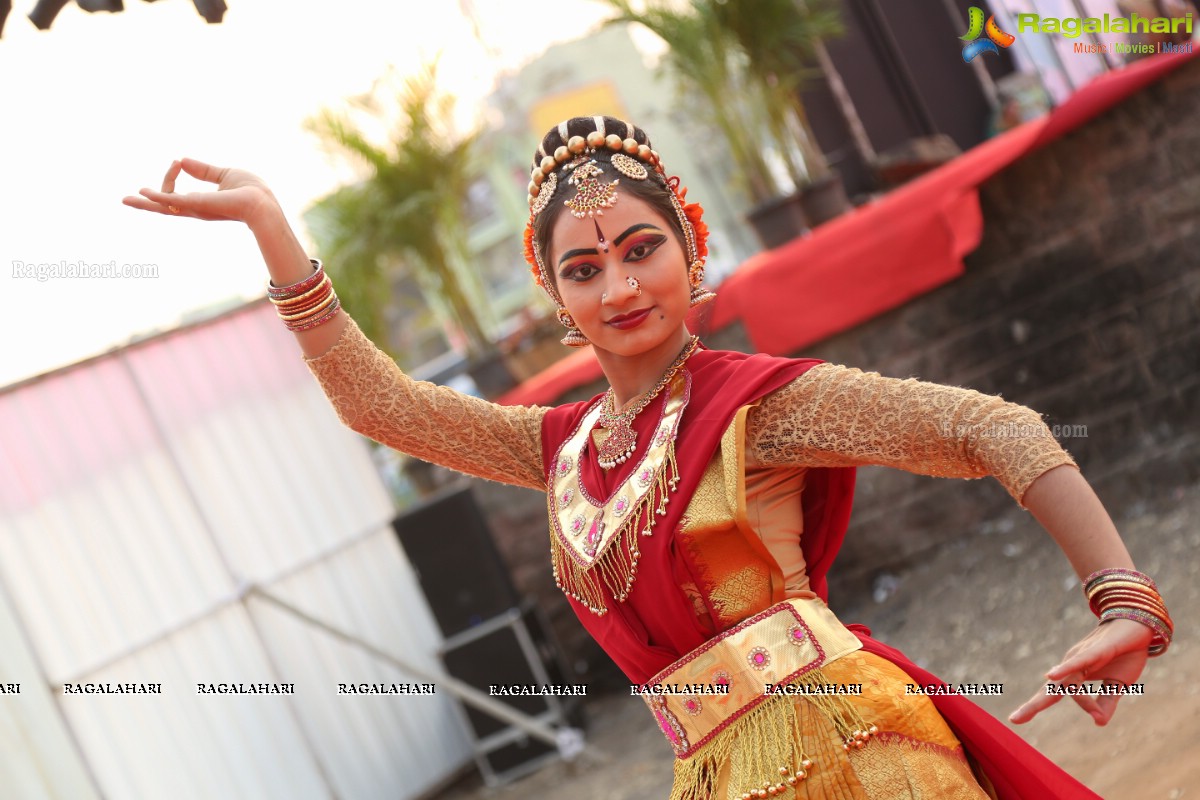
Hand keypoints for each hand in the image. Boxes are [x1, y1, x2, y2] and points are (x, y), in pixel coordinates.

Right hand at [123, 158, 278, 226]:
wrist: (264, 203)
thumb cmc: (251, 191)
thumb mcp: (225, 175)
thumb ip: (204, 170)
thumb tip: (182, 160)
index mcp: (200, 203)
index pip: (176, 193)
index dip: (170, 175)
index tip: (177, 160)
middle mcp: (195, 209)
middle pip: (165, 207)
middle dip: (146, 203)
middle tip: (126, 199)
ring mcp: (196, 209)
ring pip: (165, 207)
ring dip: (146, 202)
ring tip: (126, 200)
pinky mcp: (198, 205)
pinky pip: (173, 202)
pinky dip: (158, 197)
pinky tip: (143, 192)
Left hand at [1009, 618, 1150, 725]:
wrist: (1138, 626)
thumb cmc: (1124, 654)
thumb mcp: (1117, 685)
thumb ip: (1107, 703)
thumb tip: (1099, 722)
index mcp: (1073, 675)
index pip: (1056, 695)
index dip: (1082, 708)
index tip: (1099, 718)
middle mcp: (1071, 665)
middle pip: (1050, 689)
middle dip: (1033, 705)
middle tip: (1014, 719)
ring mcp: (1081, 656)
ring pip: (1071, 682)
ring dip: (1083, 699)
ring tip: (1095, 714)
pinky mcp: (1096, 650)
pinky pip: (1079, 661)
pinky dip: (1065, 669)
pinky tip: (1052, 674)